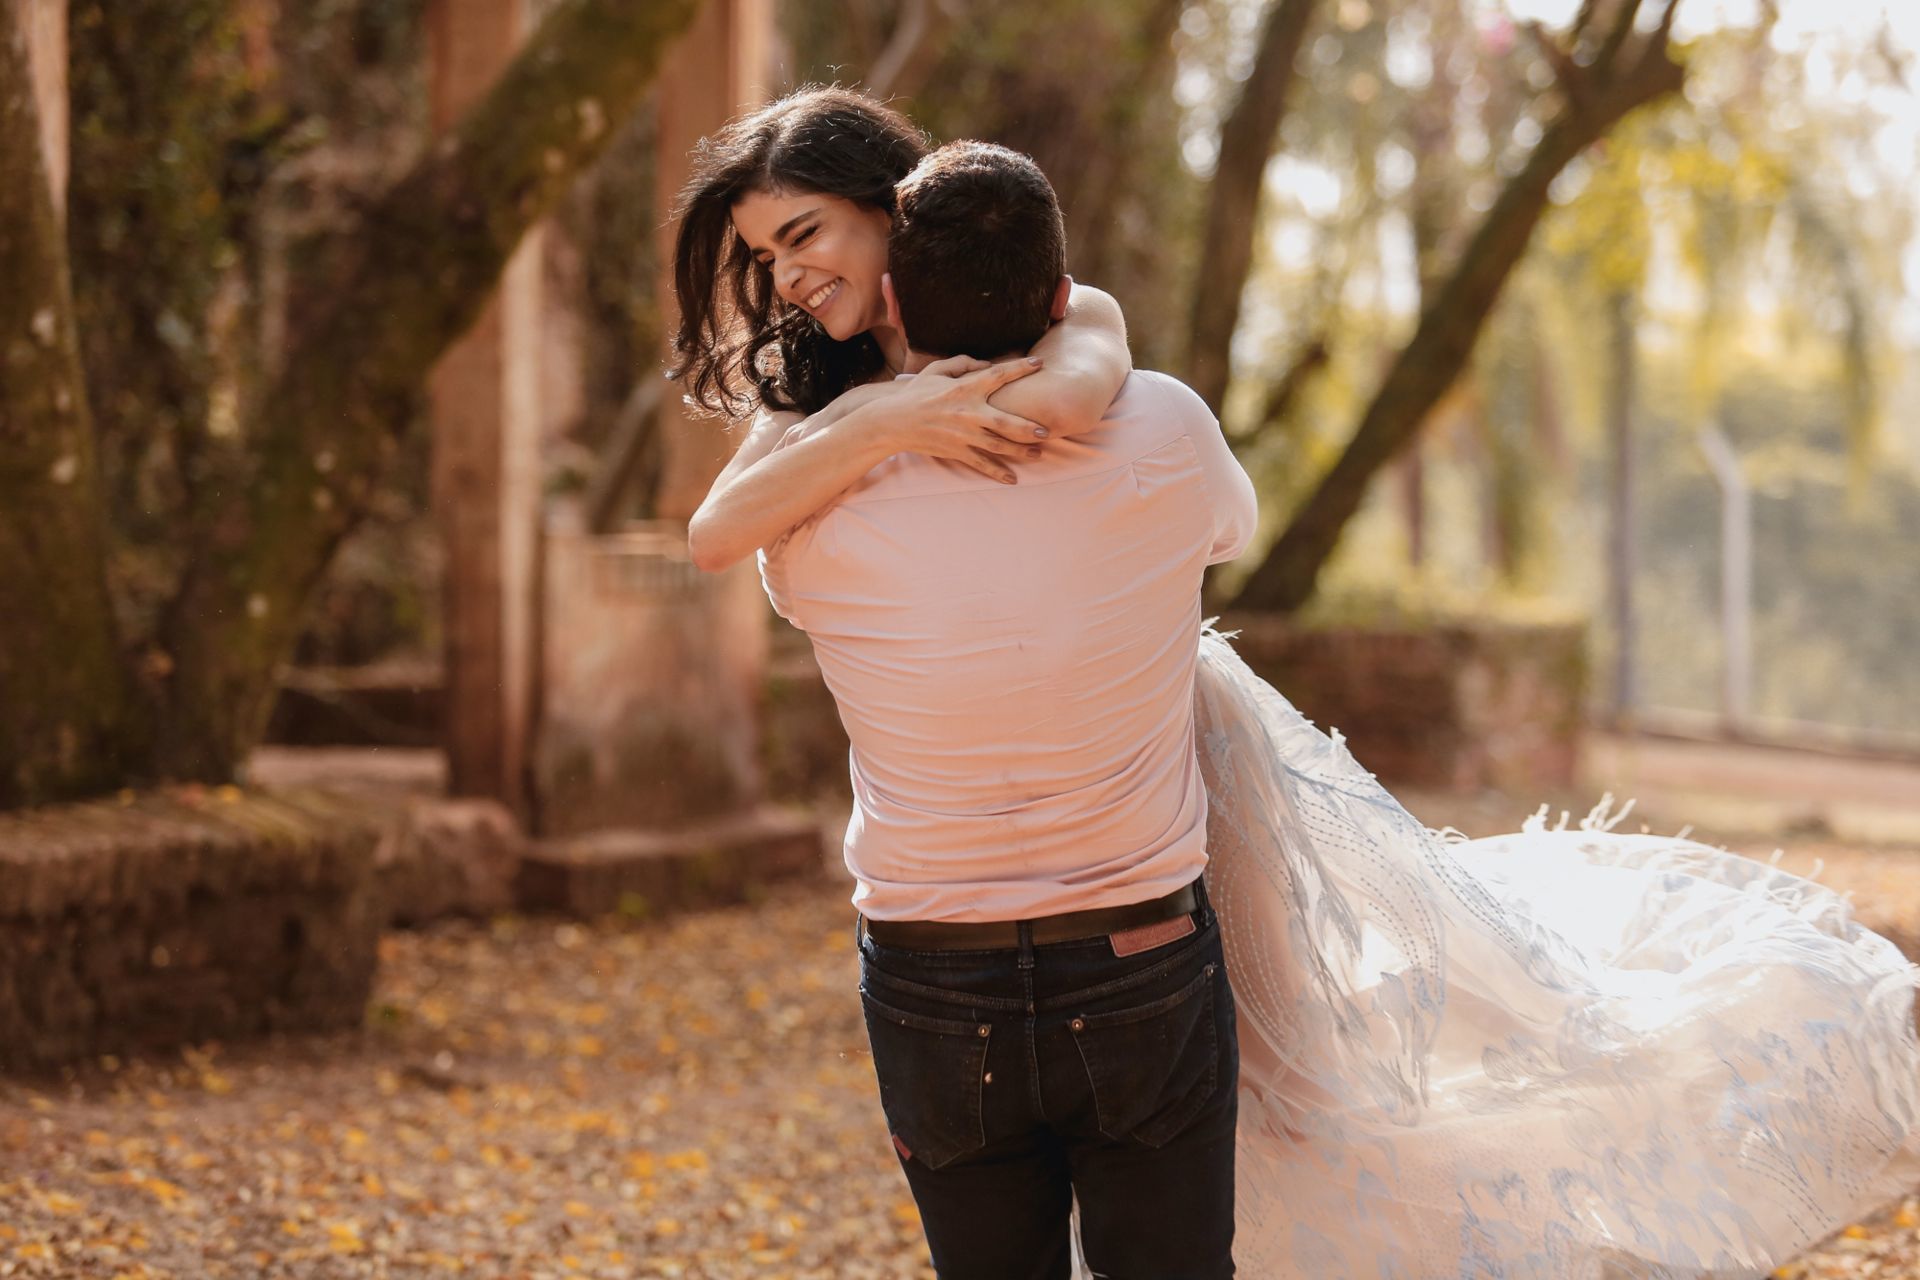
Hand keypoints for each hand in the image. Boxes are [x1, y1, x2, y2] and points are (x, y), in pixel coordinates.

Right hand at [873, 356, 1050, 483]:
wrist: (893, 422)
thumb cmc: (916, 393)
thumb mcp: (936, 371)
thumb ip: (962, 363)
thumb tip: (986, 363)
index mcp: (965, 388)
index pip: (998, 375)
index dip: (1020, 368)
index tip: (1039, 364)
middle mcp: (968, 412)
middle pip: (1006, 422)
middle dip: (1028, 428)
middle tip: (1046, 431)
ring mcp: (963, 435)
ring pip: (999, 446)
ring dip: (1021, 451)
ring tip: (1039, 453)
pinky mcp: (956, 451)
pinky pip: (981, 464)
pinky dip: (997, 472)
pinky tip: (1012, 479)